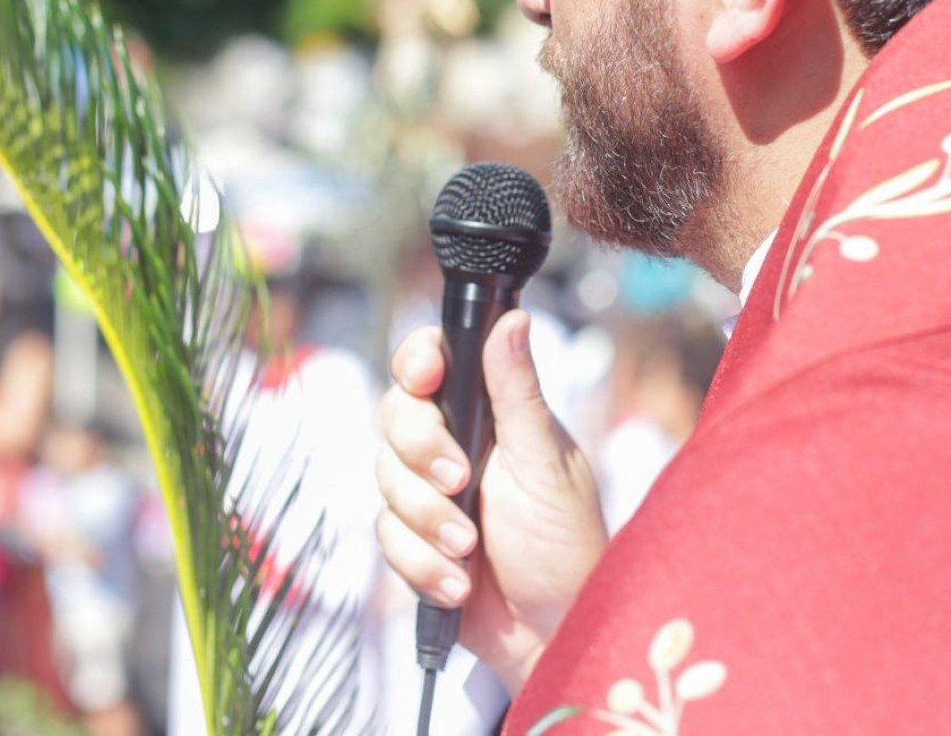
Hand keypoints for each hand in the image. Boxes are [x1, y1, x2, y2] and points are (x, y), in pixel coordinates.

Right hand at [376, 311, 606, 693]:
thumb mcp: (544, 462)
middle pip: (395, 416)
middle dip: (421, 452)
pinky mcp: (413, 540)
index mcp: (489, 413)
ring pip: (385, 478)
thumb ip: (518, 392)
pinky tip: (459, 582)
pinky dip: (421, 563)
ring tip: (470, 549)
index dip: (418, 360)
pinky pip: (385, 537)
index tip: (426, 377)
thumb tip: (513, 316)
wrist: (553, 634)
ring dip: (427, 520)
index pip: (433, 362)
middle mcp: (454, 444)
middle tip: (460, 482)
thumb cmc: (565, 543)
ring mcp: (429, 493)